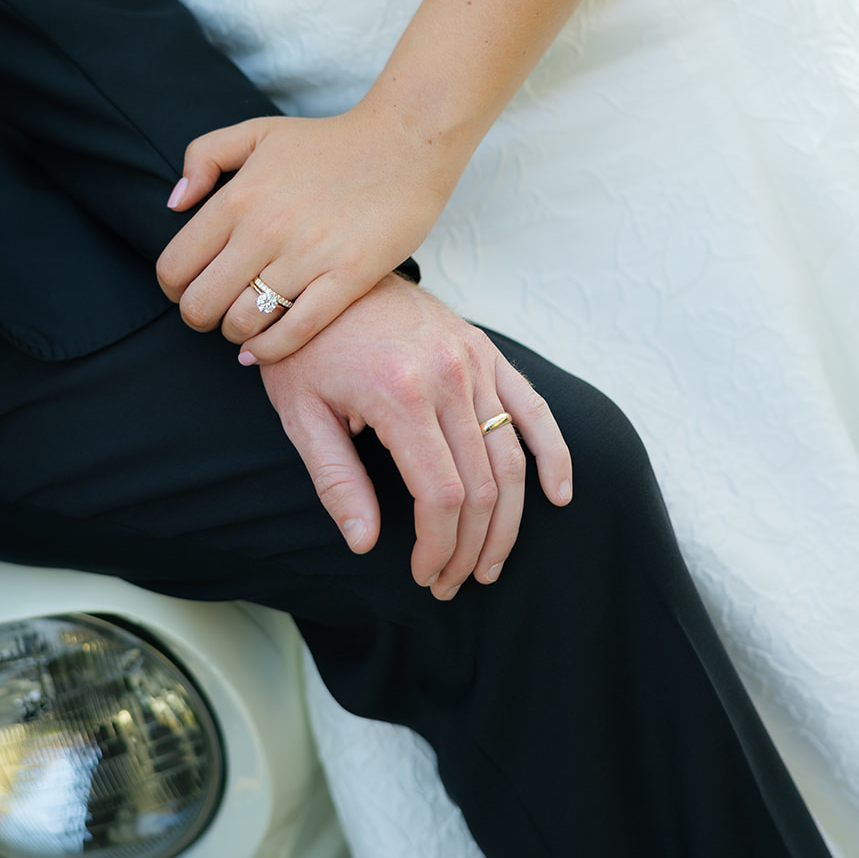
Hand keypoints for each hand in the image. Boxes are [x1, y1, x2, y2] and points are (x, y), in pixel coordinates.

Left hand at [157, 110, 460, 362]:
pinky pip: (295, 331)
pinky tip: (262, 349)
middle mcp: (264, 230)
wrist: (405, 142)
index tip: (187, 290)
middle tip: (214, 313)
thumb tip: (175, 204)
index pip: (175, 267)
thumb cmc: (329, 141)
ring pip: (244, 323)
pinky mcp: (347, 277)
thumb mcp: (258, 131)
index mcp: (237, 198)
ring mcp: (306, 257)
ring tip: (244, 326)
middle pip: (201, 305)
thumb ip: (204, 156)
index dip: (173, 289)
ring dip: (235, 334)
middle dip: (199, 318)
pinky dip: (270, 350)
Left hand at [257, 275, 571, 597]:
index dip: (438, 546)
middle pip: (482, 486)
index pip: (441, 495)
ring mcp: (474, 361)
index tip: (424, 574)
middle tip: (451, 582)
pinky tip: (559, 496)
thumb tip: (364, 544)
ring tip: (490, 563)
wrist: (322, 275)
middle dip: (470, 546)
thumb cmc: (305, 347)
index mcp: (400, 395)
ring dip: (508, 520)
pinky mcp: (486, 351)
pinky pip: (533, 408)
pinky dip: (554, 454)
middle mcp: (448, 376)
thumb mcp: (299, 414)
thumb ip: (335, 481)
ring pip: (512, 458)